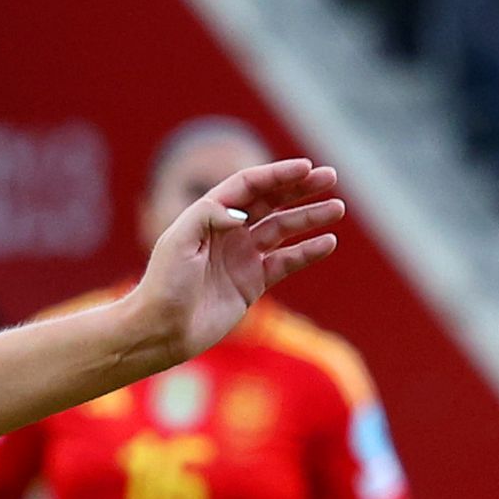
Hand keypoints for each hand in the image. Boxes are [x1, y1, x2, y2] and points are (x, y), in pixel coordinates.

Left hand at [127, 157, 346, 363]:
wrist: (161, 330)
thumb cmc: (163, 285)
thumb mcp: (178, 242)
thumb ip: (208, 217)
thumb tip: (242, 212)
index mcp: (209, 214)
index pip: (249, 185)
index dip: (277, 174)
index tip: (306, 168)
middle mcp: (229, 231)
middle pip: (271, 201)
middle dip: (300, 187)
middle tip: (331, 176)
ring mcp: (243, 256)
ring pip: (283, 228)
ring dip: (310, 216)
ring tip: (337, 208)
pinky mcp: (253, 283)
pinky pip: (286, 262)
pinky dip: (307, 252)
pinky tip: (328, 242)